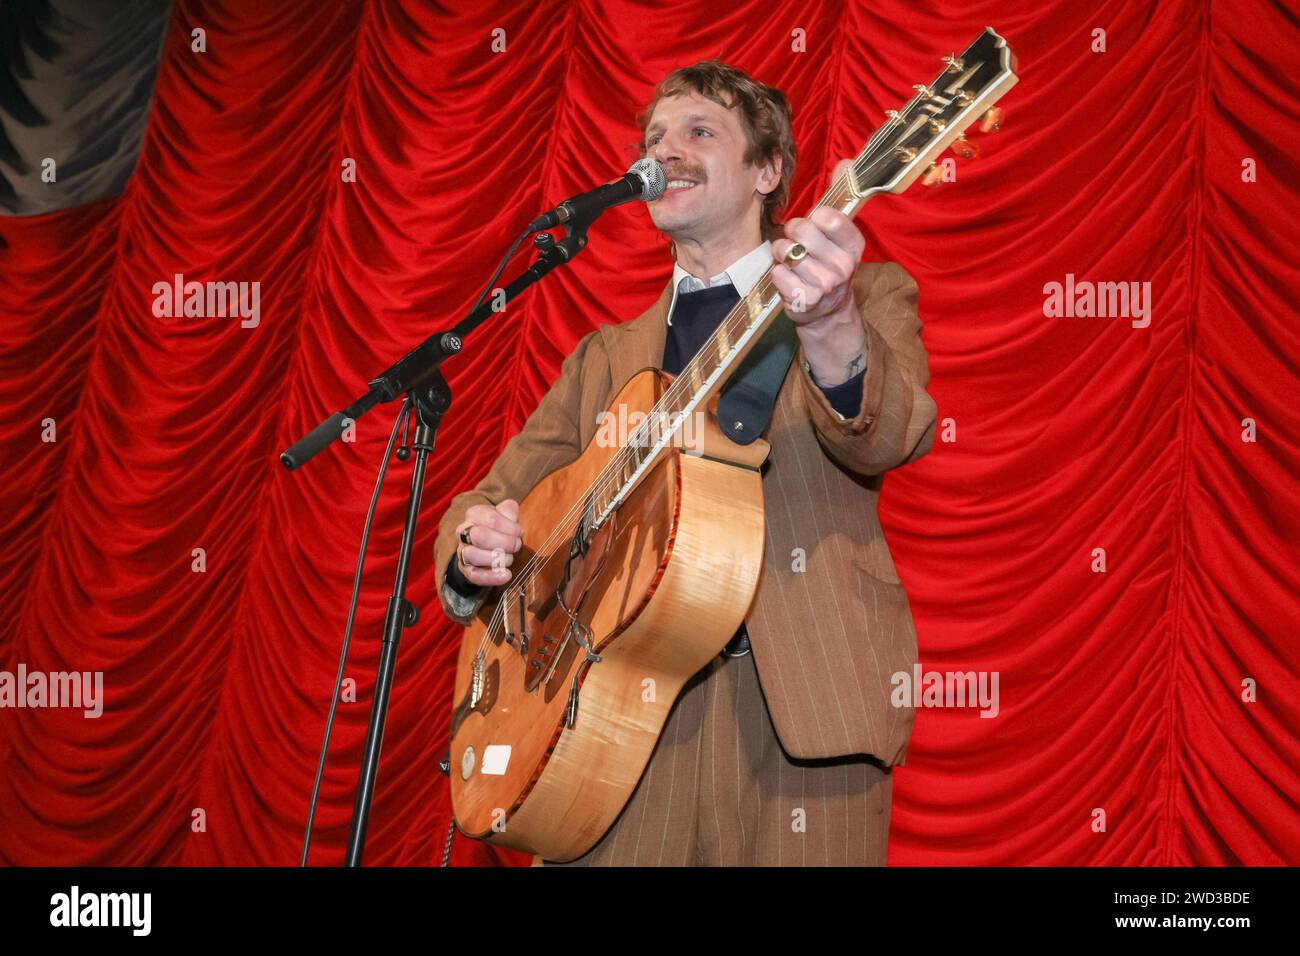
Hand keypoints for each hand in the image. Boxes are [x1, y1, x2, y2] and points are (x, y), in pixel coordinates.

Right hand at [455, 499, 522, 586]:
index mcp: (475, 514)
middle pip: (479, 536)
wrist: (485, 547)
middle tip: (517, 545)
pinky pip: (474, 575)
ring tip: (509, 558)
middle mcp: (464, 531)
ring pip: (473, 555)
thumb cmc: (498, 528)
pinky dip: (491, 577)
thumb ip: (509, 510)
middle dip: (504, 542)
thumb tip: (511, 511)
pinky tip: (506, 575)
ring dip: (497, 559)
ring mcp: (462, 551)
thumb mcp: (505, 515)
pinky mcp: (465, 569)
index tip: (519, 532)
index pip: (491, 518)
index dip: (509, 527)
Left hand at [769, 160, 864, 330]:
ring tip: (791, 261)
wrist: (827, 312)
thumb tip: (848, 162)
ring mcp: (825, 285)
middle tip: (796, 242)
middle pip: (802, 230)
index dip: (815, 217)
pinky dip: (777, 274)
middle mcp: (843, 266)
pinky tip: (788, 279)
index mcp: (854, 245)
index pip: (830, 217)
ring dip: (782, 254)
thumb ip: (839, 197)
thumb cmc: (827, 263)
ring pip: (786, 252)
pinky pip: (778, 274)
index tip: (816, 224)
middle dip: (792, 232)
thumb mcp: (839, 233)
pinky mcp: (805, 300)